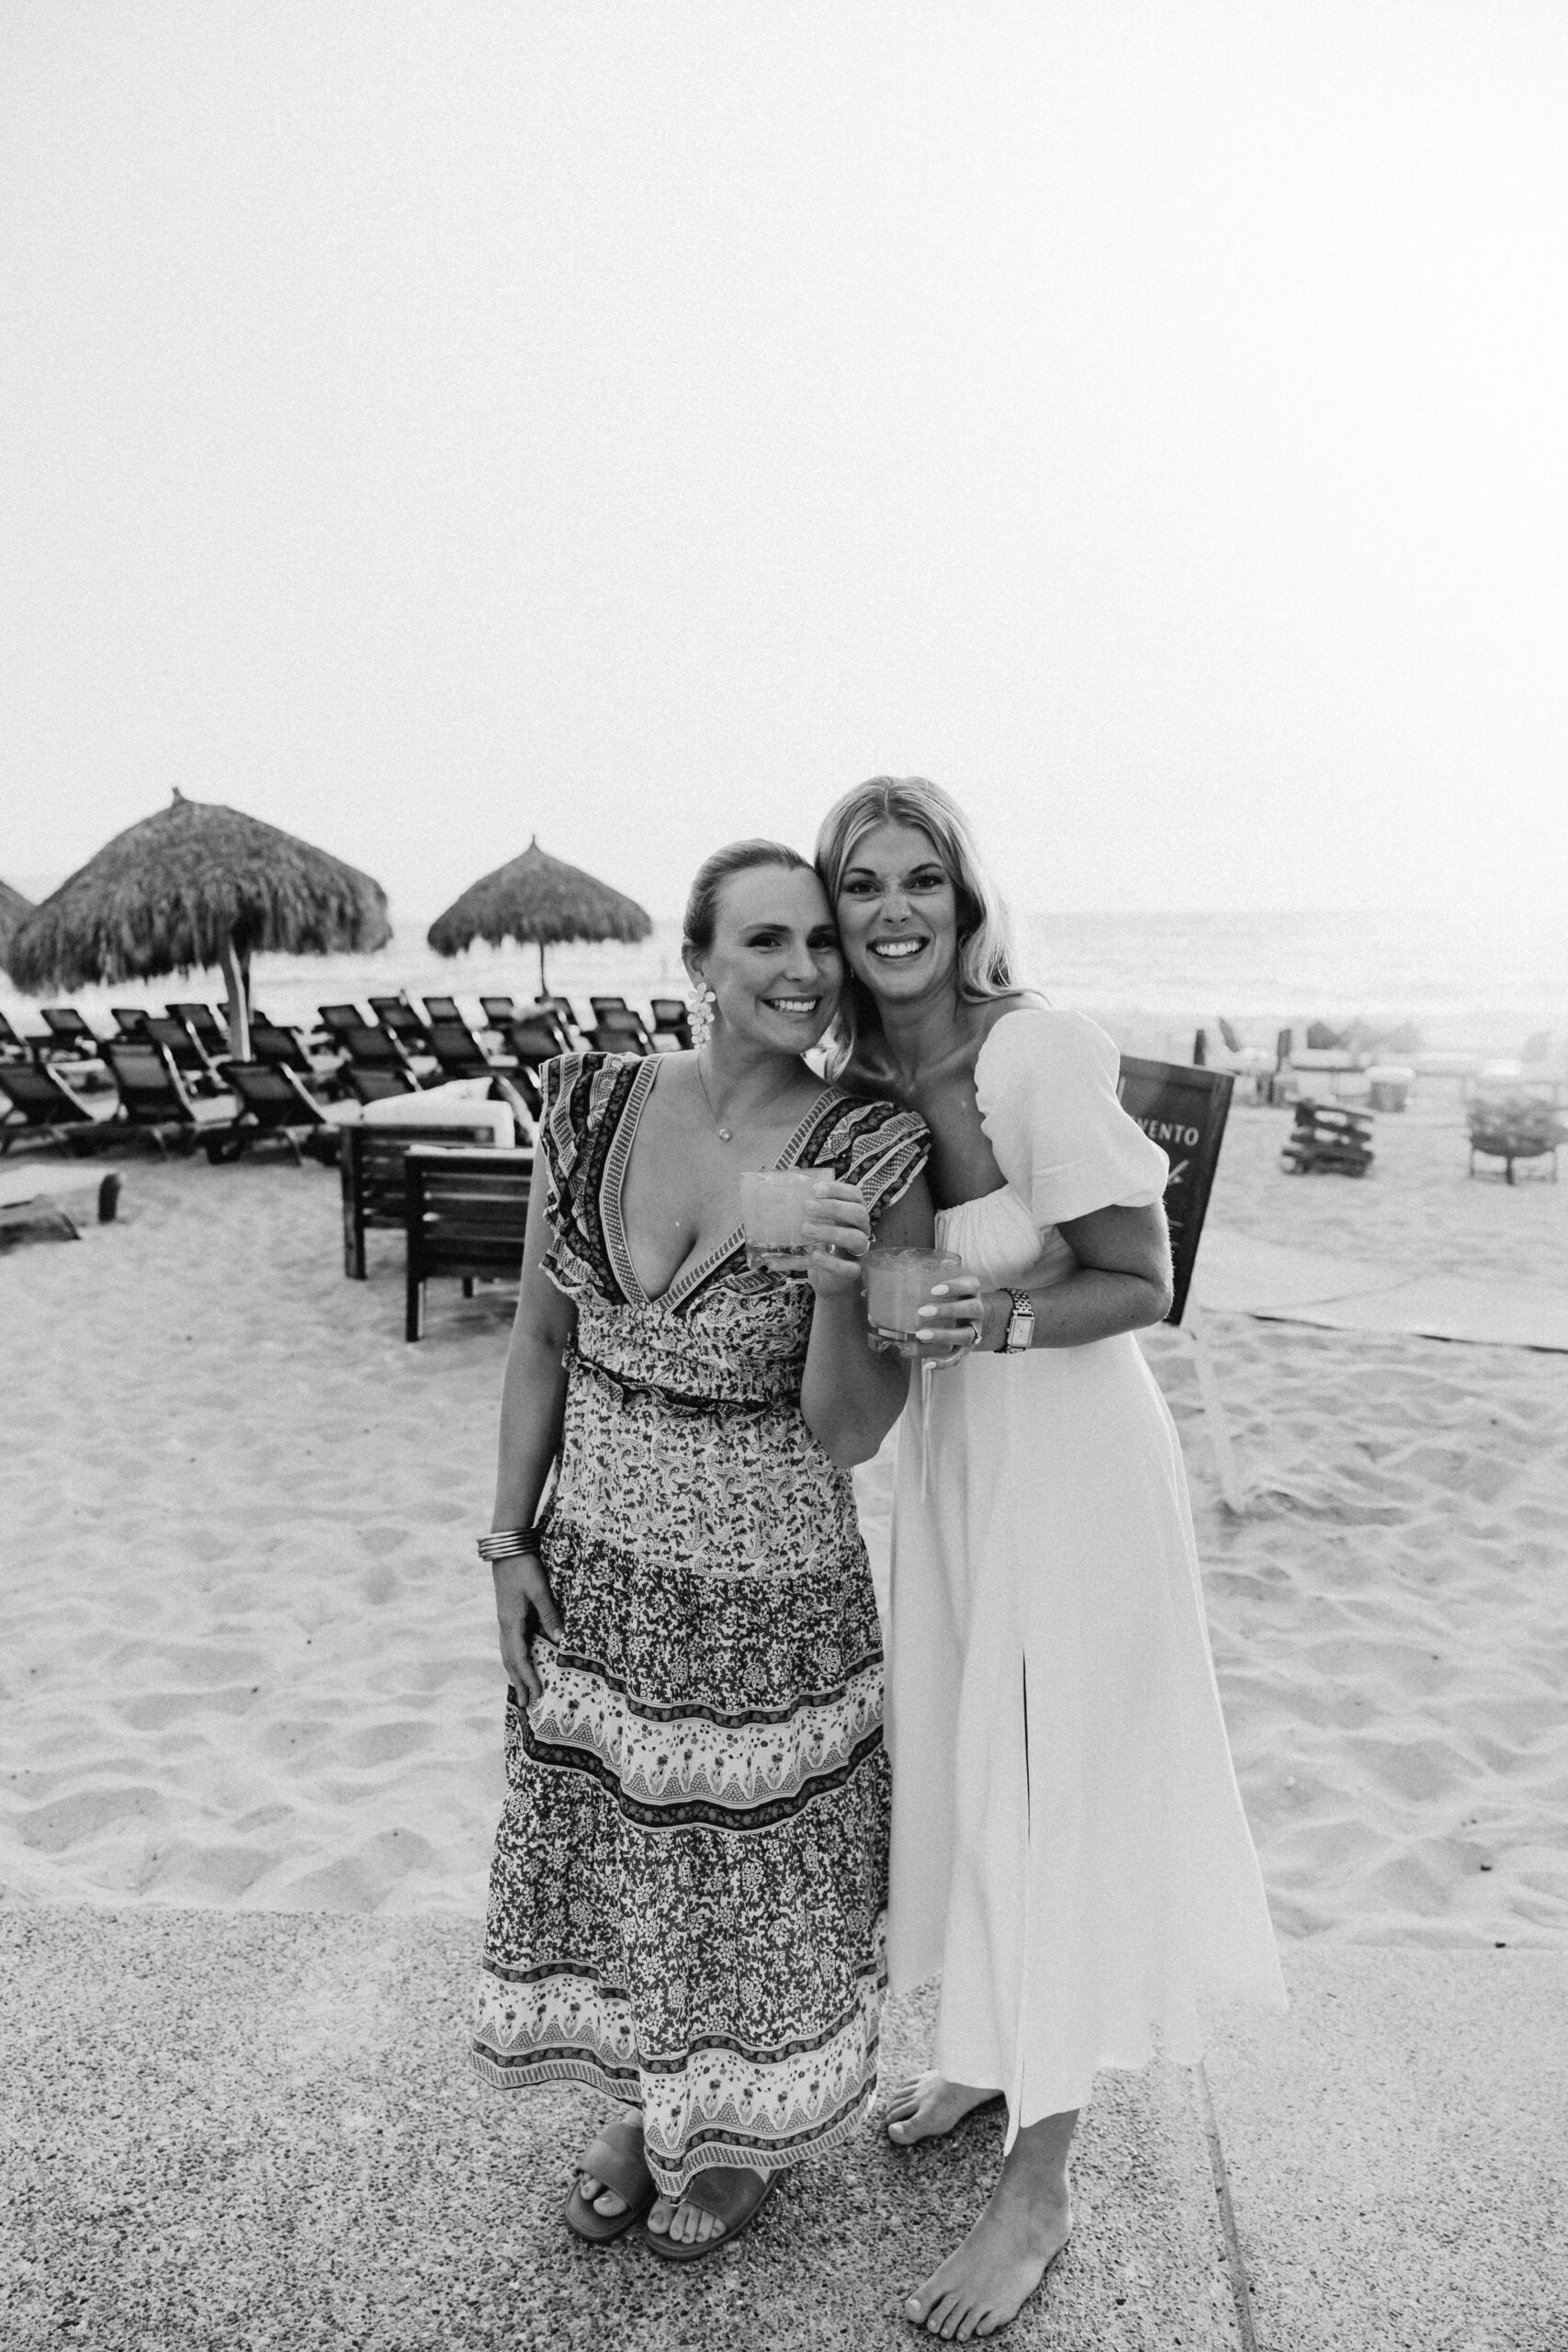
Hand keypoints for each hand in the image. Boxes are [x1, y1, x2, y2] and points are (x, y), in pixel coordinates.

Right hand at [494, 1550, 563, 1704]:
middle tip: (526, 1705)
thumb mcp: (540, 1590)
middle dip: (519, 1683)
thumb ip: (549, 1614)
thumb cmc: (524, 1567)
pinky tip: (520, 1662)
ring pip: (508, 1654)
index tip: (537, 1695)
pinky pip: (510, 1644)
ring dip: (514, 1673)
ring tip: (520, 1690)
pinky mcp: (508, 1615)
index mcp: (511, 1623)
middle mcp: (505, 1626)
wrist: (507, 1548)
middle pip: (510, 1661)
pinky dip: (514, 1659)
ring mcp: (504, 1620)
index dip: (528, 1678)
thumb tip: (560, 1640)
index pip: (520, 1658)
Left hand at [801, 1180, 871, 1299]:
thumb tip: (790, 1184)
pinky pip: (849, 1268)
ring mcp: (860, 1252)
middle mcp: (861, 1230)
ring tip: (805, 1229)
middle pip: (859, 1213)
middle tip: (807, 1207)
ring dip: (831, 1232)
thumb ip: (810, 1209)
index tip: (815, 1190)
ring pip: (856, 1239)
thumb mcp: (818, 1224)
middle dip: (834, 1208)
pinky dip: (832, 1262)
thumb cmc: (823, 1245)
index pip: (855, 1195)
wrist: (830, 1281)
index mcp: (854, 1214)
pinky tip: (815, 1256)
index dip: (838, 1190)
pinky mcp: (854, 1273)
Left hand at [914, 1275, 1002, 1367]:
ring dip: (943, 1336)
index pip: (972, 1285)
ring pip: (966, 1335)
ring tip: (921, 1335)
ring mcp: (974, 1331)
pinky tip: (927, 1363)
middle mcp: (977, 1311)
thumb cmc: (944, 1299)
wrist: (963, 1319)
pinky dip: (943, 1362)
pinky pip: (957, 1357)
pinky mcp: (966, 1349)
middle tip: (922, 1311)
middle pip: (972, 1309)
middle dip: (948, 1310)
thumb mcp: (941, 1290)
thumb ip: (924, 1286)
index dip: (955, 1287)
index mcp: (971, 1293)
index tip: (934, 1290)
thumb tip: (892, 1290)